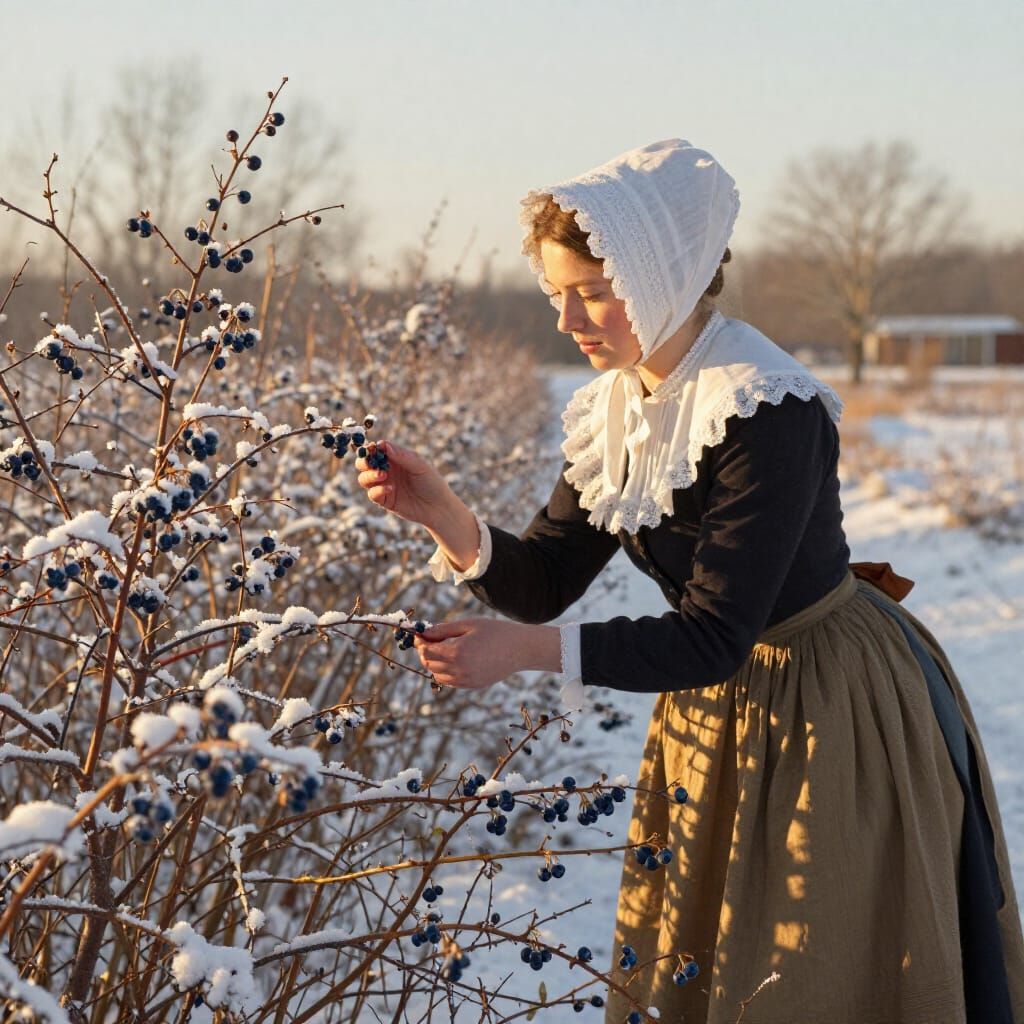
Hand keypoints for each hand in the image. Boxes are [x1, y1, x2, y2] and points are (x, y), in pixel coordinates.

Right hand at [354, 439, 452, 527]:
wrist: (438, 507)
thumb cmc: (432, 482)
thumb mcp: (420, 466)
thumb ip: (402, 456)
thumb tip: (383, 445)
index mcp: (395, 458)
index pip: (376, 450)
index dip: (371, 449)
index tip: (372, 449)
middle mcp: (387, 471)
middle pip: (364, 464)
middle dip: (364, 461)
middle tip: (370, 463)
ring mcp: (384, 485)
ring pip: (364, 479)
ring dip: (369, 475)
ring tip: (383, 475)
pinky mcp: (385, 500)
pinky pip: (372, 494)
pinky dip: (377, 490)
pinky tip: (390, 489)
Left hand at [413, 618, 532, 689]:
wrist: (520, 650)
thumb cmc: (495, 632)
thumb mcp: (468, 625)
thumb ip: (443, 630)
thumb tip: (422, 633)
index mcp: (457, 652)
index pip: (426, 651)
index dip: (420, 642)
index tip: (420, 634)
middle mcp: (459, 670)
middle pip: (429, 663)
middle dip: (425, 651)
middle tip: (430, 639)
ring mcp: (466, 681)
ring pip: (437, 674)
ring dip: (434, 662)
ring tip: (443, 648)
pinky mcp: (472, 686)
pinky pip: (450, 681)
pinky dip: (445, 671)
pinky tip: (453, 658)